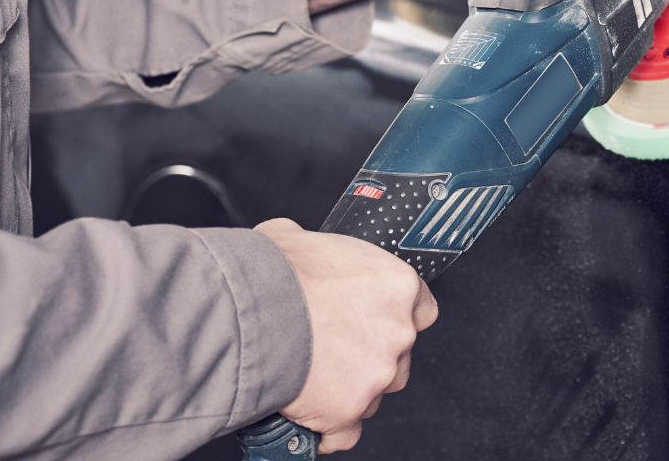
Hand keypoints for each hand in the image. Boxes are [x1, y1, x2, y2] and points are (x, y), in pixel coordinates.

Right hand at [255, 218, 438, 452]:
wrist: (246, 312)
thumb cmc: (272, 272)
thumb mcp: (296, 237)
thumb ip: (318, 251)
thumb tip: (302, 249)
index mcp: (397, 285)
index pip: (422, 309)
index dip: (397, 316)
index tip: (376, 319)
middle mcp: (397, 332)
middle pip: (400, 355)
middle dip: (372, 355)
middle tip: (335, 347)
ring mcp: (376, 375)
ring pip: (375, 393)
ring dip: (352, 389)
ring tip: (315, 376)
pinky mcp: (348, 411)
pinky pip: (347, 432)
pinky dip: (330, 428)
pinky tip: (313, 417)